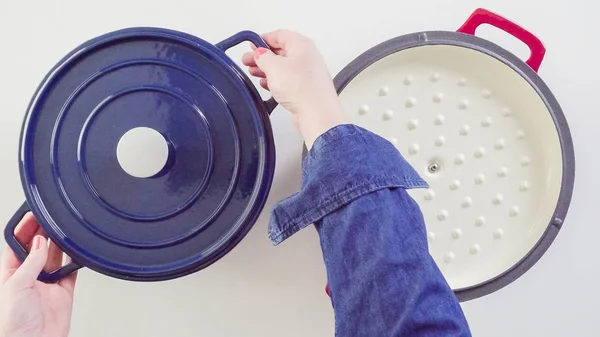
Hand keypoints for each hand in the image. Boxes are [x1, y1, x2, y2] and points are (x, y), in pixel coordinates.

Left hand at [0, 213, 76, 336]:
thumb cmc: (12, 324)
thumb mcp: (16, 286)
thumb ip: (30, 263)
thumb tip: (39, 243)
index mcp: (10, 274)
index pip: (17, 244)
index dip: (24, 228)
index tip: (33, 214)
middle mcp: (28, 278)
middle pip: (37, 248)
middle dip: (43, 232)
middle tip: (52, 218)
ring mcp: (46, 285)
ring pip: (55, 257)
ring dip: (59, 245)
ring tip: (64, 231)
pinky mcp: (63, 293)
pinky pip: (72, 272)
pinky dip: (76, 262)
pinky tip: (76, 254)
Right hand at [242, 30, 346, 148]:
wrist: (316, 113)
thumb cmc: (301, 88)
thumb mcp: (274, 67)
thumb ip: (263, 57)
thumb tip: (259, 53)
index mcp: (302, 45)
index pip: (280, 35)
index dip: (264, 39)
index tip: (251, 45)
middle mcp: (307, 57)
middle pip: (281, 51)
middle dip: (263, 56)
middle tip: (249, 61)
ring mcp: (308, 74)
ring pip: (284, 67)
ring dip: (267, 69)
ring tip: (253, 73)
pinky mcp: (306, 89)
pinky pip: (288, 81)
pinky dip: (276, 81)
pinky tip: (266, 85)